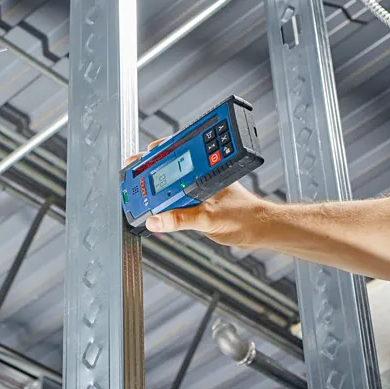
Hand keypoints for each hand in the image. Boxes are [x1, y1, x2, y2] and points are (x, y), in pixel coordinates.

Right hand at [125, 139, 267, 247]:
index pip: (172, 158)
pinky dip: (165, 206)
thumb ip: (180, 219)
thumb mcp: (207, 219)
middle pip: (168, 171)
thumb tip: (156, 220)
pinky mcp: (200, 205)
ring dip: (156, 192)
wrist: (259, 231)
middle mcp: (200, 179)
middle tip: (130, 177)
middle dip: (148, 173)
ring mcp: (199, 192)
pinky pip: (177, 202)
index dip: (152, 157)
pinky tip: (157, 212)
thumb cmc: (244, 217)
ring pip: (171, 188)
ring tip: (139, 196)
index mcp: (202, 173)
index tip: (135, 161)